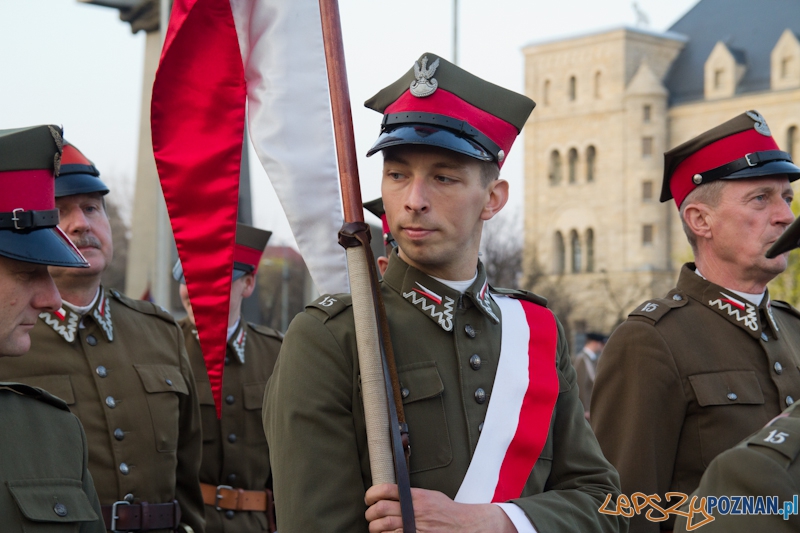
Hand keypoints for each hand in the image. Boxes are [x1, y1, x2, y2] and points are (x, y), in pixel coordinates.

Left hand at [364, 483, 516, 532]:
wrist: (461, 525)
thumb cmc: (446, 511)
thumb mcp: (429, 495)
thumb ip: (410, 495)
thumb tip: (391, 494)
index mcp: (414, 496)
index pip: (386, 490)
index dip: (372, 493)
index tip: (369, 498)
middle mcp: (412, 510)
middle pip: (380, 509)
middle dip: (370, 513)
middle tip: (370, 514)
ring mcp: (412, 526)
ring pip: (382, 526)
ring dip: (374, 527)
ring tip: (376, 526)